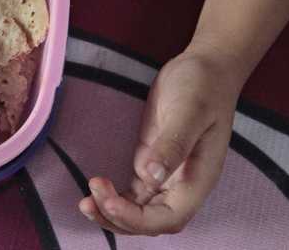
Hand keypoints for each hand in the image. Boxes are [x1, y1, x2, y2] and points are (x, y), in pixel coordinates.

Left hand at [78, 42, 242, 234]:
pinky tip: (96, 190)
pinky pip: (132, 193)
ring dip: (113, 212)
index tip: (109, 202)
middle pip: (150, 221)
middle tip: (87, 200)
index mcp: (197, 179)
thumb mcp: (189, 111)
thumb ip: (172, 144)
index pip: (168, 217)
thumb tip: (152, 176)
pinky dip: (114, 198)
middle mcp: (182, 184)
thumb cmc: (202, 87)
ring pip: (139, 210)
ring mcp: (166, 175)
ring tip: (85, 202)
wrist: (203, 68)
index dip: (138, 219)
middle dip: (119, 219)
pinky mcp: (151, 162)